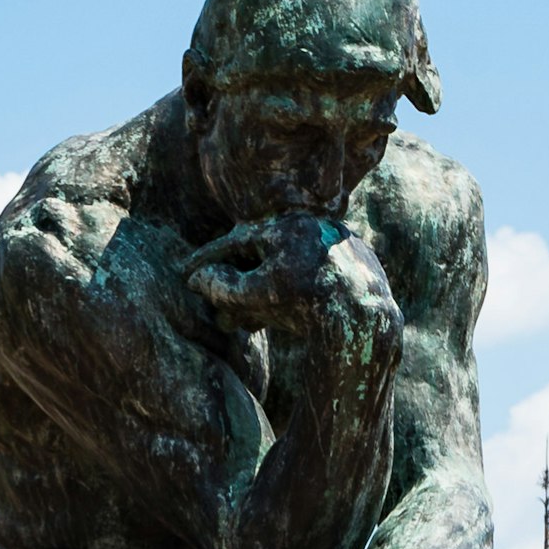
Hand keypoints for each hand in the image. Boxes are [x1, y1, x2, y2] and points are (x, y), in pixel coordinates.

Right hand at [184, 216, 397, 359]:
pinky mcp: (358, 261)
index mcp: (286, 226)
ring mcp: (337, 241)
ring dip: (262, 291)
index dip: (207, 260)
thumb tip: (198, 278)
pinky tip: (283, 318)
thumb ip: (222, 285)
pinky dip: (294, 292)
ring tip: (246, 322)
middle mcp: (312, 225)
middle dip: (236, 281)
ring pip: (287, 265)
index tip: (185, 274)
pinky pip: (315, 274)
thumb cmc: (303, 308)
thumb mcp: (254, 298)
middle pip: (262, 253)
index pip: (235, 241)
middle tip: (216, 302)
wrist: (363, 324)